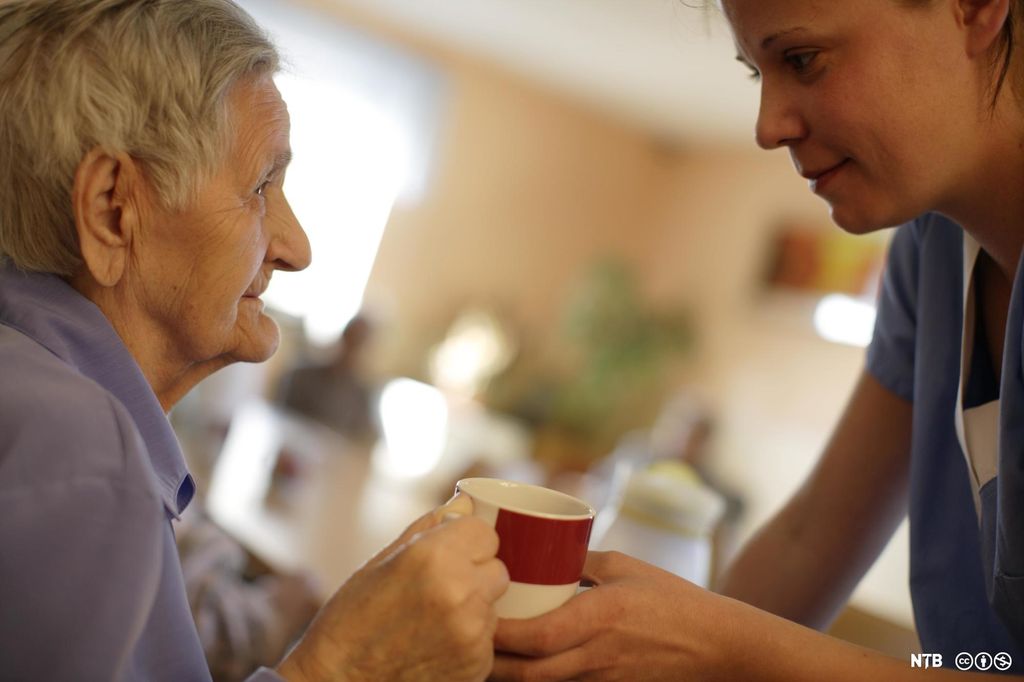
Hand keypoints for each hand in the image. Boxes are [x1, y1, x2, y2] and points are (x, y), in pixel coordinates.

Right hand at [278, 494, 509, 681]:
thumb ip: (430, 527)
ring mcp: (472, 632)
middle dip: (475, 572)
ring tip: (432, 617)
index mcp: (435, 557)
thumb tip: (465, 503)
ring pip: (494, 603)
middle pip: (497, 568)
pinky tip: (435, 641)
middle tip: (439, 586)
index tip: (449, 551)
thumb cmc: (352, 619)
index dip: (466, 540)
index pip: (485, 532)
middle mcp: (461, 593)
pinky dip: (469, 637)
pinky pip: (487, 637)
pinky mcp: (477, 665)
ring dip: (474, 605)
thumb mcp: (383, 560)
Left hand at [491, 550, 742, 681]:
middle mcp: (597, 655)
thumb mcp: (626, 567)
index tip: (474, 617)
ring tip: (483, 657)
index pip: (537, 636)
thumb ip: (582, 560)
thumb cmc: (673, 600)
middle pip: (529, 674)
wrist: (717, 646)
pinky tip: (521, 669)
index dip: (501, 634)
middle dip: (492, 665)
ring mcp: (602, 680)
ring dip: (511, 676)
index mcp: (600, 617)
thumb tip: (542, 548)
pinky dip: (539, 681)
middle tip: (464, 644)